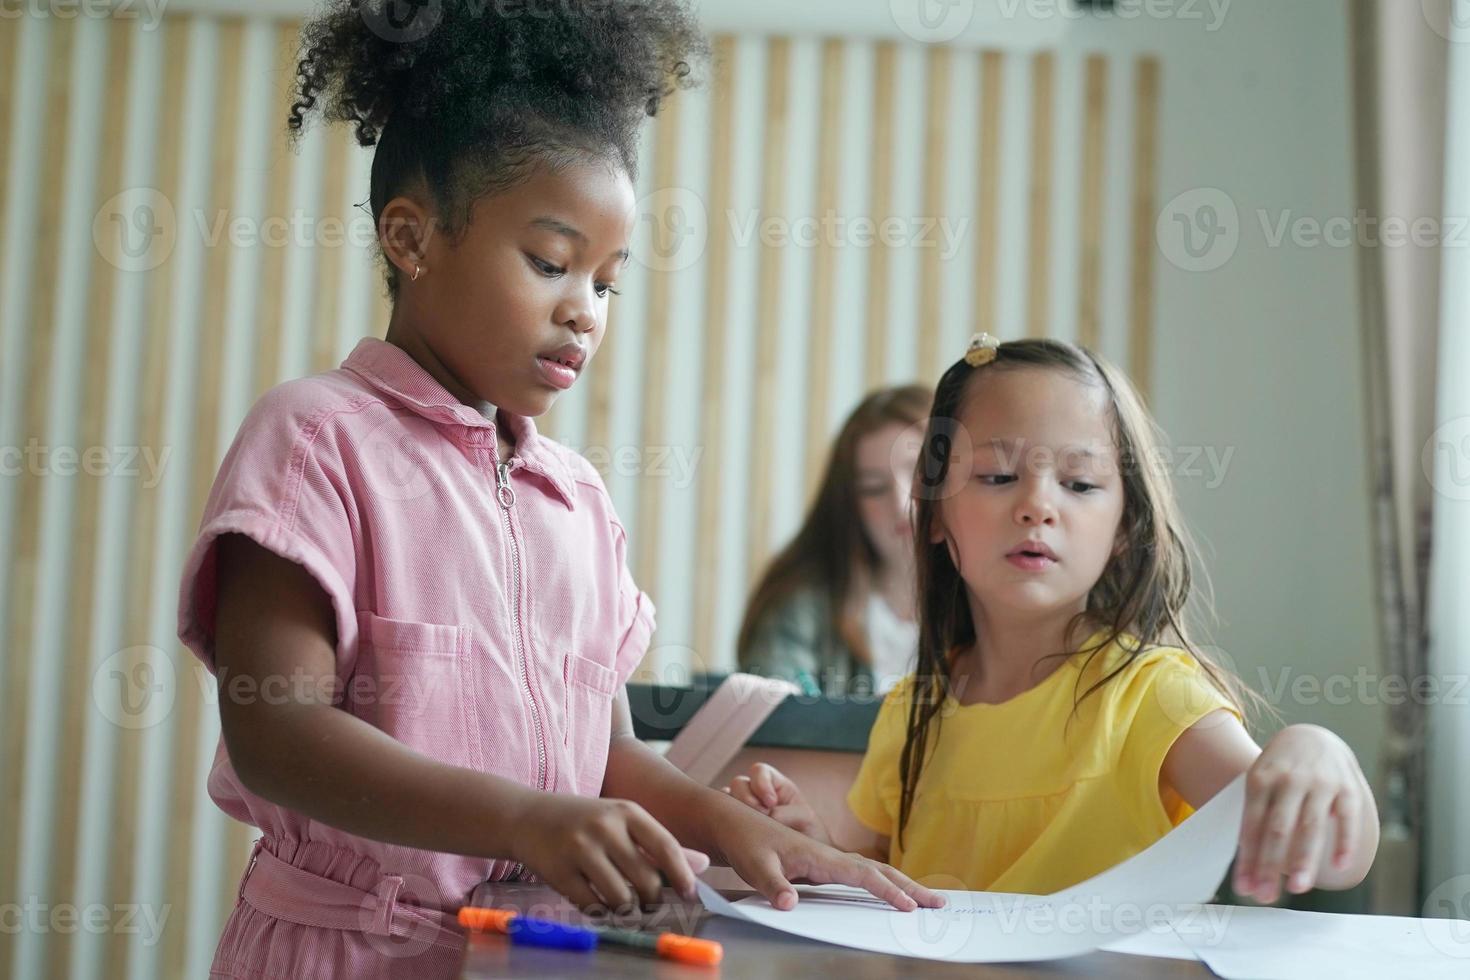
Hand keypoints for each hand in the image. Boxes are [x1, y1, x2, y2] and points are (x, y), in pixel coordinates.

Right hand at [508, 794, 698, 912]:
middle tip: (649, 903)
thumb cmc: (585, 821)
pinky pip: (591, 905)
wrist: (527, 816)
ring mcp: (580, 848)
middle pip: (646, 879)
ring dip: (626, 909)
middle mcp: (605, 826)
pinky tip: (598, 903)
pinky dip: (600, 911)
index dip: (683, 875)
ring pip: (621, 897)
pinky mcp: (559, 871)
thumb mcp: (623, 822)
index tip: (691, 894)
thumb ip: (660, 844)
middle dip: (652, 899)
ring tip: (623, 904)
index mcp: (627, 811)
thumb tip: (703, 864)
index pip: (666, 846)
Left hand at [709, 798, 944, 911]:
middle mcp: (829, 858)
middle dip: (909, 886)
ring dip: (900, 885)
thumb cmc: (745, 842)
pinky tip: (888, 894)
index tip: (909, 906)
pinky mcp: (820, 866)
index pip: (861, 875)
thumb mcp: (756, 865)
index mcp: (819, 857)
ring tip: (925, 900)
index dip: (887, 891)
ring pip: (872, 872)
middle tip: (939, 903)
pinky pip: (859, 877)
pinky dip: (880, 884)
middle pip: (878, 872)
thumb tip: (790, 903)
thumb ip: (773, 885)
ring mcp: (827, 861)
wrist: (734, 822)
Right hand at [723, 762, 831, 845]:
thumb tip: (771, 816)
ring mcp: (743, 811)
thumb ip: (792, 813)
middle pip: (739, 783)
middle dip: (746, 798)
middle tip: (758, 815)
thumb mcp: (806, 820)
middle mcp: (756, 795)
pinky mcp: (734, 828)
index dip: (761, 784)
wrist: (805, 864)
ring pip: (726, 800)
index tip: (771, 802)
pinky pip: (719, 818)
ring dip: (734, 811)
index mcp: (775, 785)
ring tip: (748, 828)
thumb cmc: (809, 836)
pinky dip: (723, 823)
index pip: (759, 772)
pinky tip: (733, 835)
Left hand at [1233, 724, 1373, 903]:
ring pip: (1310, 825)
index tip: (1244, 886)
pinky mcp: (1347, 787)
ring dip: (1304, 859)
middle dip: (1271, 864)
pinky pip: (1347, 817)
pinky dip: (1344, 842)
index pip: (1251, 825)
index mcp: (1261, 779)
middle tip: (1267, 895)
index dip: (1248, 858)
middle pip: (1278, 828)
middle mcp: (1289, 780)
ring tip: (1298, 887)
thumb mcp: (1260, 783)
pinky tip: (1339, 865)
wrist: (1312, 735)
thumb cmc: (1280, 770)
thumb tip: (1247, 864)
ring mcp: (1320, 782)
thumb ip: (1256, 818)